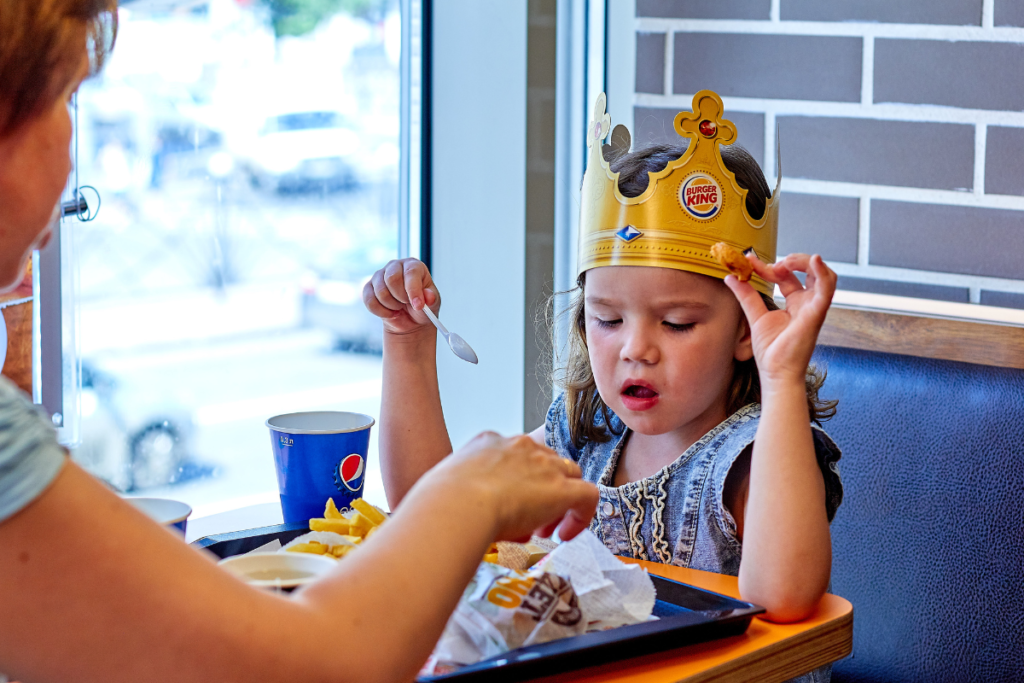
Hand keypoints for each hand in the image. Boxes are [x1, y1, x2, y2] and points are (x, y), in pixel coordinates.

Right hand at [362, 258, 439, 334]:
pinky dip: (381, 312)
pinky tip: (390, 312)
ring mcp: (380, 275)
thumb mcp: (432, 304)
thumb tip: (428, 296)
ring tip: (400, 307)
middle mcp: (395, 266)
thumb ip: (431, 299)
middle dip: (400, 297)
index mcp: (413, 265)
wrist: (409, 319)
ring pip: (381, 292)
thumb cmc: (421, 307)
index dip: (413, 290)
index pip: (411, 272)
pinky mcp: (369, 287)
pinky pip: (370, 301)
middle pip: (392, 279)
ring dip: (392, 306)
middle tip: (407, 304)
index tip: (418, 305)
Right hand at [423, 432, 598, 542]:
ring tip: (546, 530)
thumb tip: (451, 512)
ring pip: (569, 475)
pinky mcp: (562, 489)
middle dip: (540, 490)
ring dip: (561, 502)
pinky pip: (588, 496)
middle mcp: (520, 447)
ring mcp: (544, 465)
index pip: (515, 455)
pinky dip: (582, 515)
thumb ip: (456, 493)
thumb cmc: (440, 503)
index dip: (517, 482)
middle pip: (546, 462)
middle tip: (529, 521)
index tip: (508, 505)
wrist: (457, 505)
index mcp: (489, 442)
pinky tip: (565, 535)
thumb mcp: (443, 487)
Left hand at [724, 253, 836, 386]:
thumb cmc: (772, 352)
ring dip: (805, 262)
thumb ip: (746, 295)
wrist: (776, 373)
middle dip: (790, 261)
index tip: (749, 260)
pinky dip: (823, 272)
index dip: (769, 266)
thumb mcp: (755, 316)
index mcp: (795, 303)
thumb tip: (731, 277)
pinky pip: (827, 289)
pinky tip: (816, 260)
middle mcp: (807, 303)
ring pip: (822, 275)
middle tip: (769, 265)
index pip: (786, 276)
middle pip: (807, 271)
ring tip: (784, 263)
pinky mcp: (817, 314)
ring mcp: (814, 308)